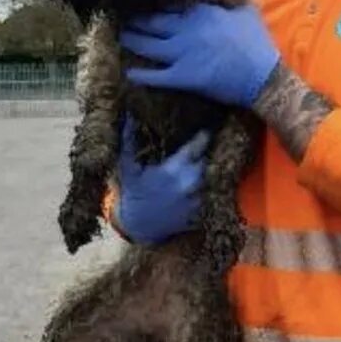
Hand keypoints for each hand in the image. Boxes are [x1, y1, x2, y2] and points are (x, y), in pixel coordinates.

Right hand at [114, 114, 210, 244]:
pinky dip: (210, 188)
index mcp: (175, 169)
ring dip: (209, 170)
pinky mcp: (200, 213)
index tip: (205, 128)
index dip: (203, 135)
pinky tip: (206, 182)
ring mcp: (197, 200)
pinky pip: (212, 195)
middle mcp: (190, 183)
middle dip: (206, 152)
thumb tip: (128, 115)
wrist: (138, 226)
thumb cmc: (133, 192)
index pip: (198, 145)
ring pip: (212, 177)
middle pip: (208, 160)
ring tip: (208, 161)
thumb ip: (129, 140)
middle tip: (204, 145)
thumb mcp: (128, 166)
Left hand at [119, 3, 280, 108]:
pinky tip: (129, 73)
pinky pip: (155, 76)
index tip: (141, 0)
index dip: (153, 3)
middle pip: (152, 22)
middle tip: (123, 18)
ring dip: (132, 41)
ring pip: (147, 46)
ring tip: (122, 38)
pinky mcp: (183, 77)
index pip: (168, 3)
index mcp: (200, 11)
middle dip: (135, 20)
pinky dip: (140, 75)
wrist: (263, 75)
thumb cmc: (257, 42)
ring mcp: (182, 53)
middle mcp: (186, 29)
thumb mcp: (247, 9)